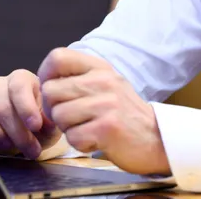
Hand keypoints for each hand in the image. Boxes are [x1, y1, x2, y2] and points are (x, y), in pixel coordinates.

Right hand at [0, 69, 61, 159]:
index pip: (19, 86)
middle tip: (32, 150)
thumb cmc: (38, 122)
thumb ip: (49, 119)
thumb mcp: (49, 121)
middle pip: (3, 106)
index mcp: (21, 79)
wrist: (23, 132)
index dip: (26, 107)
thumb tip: (45, 122)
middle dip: (19, 133)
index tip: (36, 126)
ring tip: (12, 146)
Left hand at [38, 48, 170, 175]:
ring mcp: (106, 104)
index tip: (53, 92)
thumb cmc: (123, 113)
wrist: (156, 138)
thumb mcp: (106, 84)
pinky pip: (72, 137)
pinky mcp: (108, 128)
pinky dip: (80, 144)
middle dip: (54, 110)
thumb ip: (79, 78)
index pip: (57, 57)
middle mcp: (103, 81)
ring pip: (58, 116)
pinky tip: (96, 140)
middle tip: (73, 118)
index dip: (45, 75)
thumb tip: (43, 81)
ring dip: (68, 129)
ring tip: (88, 128)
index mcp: (100, 67)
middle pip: (50, 91)